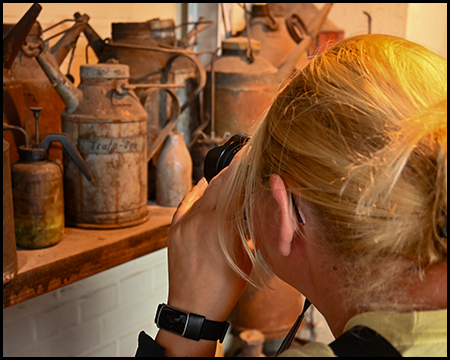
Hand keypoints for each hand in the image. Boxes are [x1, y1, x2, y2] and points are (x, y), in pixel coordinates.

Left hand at [156, 161, 251, 355]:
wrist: (193, 309)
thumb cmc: (223, 288)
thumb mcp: (244, 255)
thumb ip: (244, 228)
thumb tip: (247, 210)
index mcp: (223, 226)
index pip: (234, 187)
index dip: (241, 169)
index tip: (247, 155)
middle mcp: (202, 220)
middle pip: (218, 186)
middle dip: (231, 172)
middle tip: (241, 161)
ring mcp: (185, 224)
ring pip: (202, 194)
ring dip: (215, 183)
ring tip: (227, 176)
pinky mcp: (174, 230)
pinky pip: (185, 205)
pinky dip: (195, 194)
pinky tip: (202, 187)